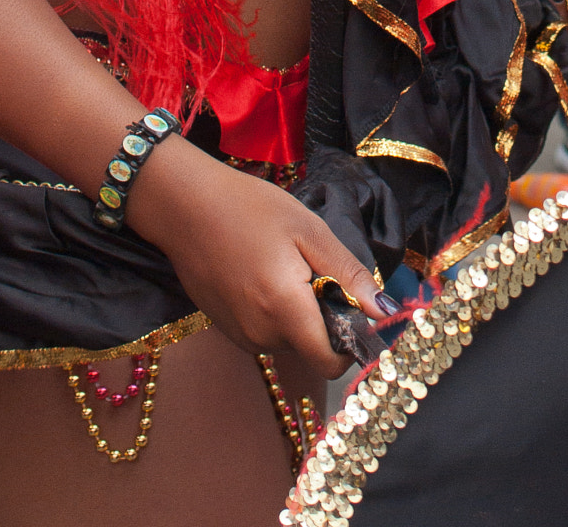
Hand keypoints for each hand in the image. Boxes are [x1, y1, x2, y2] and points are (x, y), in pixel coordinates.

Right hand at [129, 138, 389, 376]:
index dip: (351, 342)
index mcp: (284, 310)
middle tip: (310, 267)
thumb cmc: (249, 208)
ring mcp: (240, 336)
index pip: (330, 362)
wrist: (184, 205)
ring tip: (283, 265)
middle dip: (323, 317)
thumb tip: (383, 310)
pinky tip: (262, 274)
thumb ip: (346, 273)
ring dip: (299, 314)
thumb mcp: (307, 228)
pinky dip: (276, 313)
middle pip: (311, 347)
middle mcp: (260, 335)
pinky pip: (267, 333)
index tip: (352, 306)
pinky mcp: (226, 330)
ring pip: (290, 341)